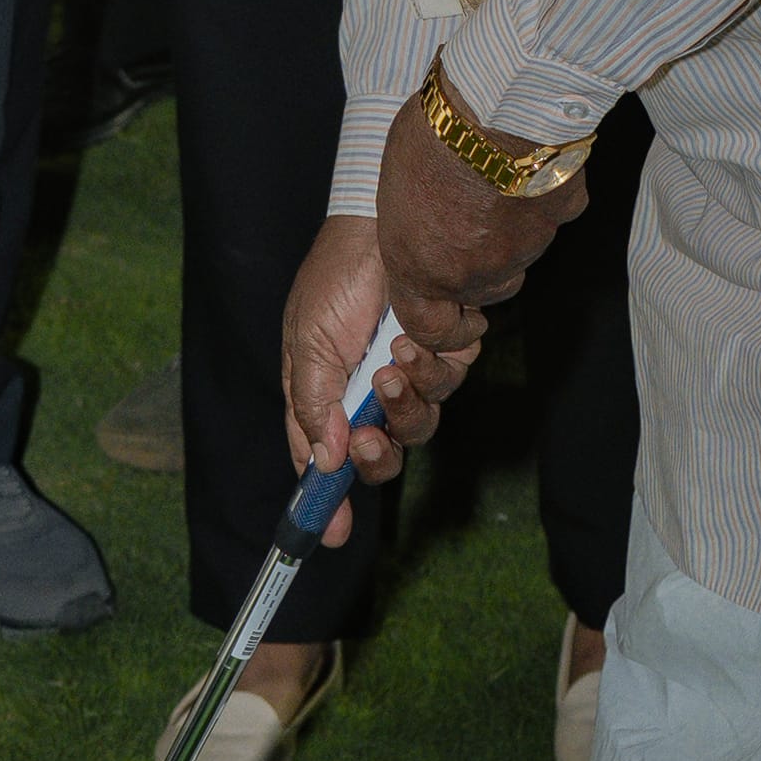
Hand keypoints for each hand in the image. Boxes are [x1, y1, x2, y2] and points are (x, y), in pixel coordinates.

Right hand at [279, 221, 481, 548]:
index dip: (329, 501)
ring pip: (423, 419)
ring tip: (396, 354)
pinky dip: (437, 359)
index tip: (334, 535)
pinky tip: (417, 330)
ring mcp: (409, 374)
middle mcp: (368, 394)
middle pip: (383, 454)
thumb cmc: (335, 280)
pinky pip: (452, 377)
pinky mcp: (445, 351)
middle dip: (379, 453)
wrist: (381, 225)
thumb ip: (315, 405)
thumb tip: (327, 463)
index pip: (324, 463)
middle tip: (370, 435)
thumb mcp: (308, 344)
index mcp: (326, 399)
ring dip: (410, 395)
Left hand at [376, 82, 582, 354]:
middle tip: (474, 219)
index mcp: (420, 268)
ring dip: (512, 234)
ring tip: (495, 181)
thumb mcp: (396, 189)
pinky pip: (552, 216)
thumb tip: (423, 228)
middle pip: (484, 290)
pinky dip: (542, 198)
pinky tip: (528, 162)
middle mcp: (472, 272)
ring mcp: (522, 251)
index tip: (457, 317)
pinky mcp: (559, 221)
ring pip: (520, 256)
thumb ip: (413, 226)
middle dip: (482, 269)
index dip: (445, 328)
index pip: (431, 328)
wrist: (488, 105)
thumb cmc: (429, 138)